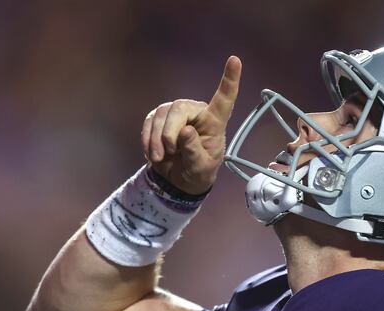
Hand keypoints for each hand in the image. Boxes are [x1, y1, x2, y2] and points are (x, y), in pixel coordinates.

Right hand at [141, 56, 241, 194]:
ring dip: (157, 140)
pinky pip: (148, 121)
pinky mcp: (159, 116)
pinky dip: (147, 139)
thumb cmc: (198, 171)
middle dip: (169, 133)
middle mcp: (197, 112)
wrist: (178, 178)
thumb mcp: (201, 168)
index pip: (224, 100)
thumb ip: (194, 151)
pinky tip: (153, 153)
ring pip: (161, 114)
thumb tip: (186, 131)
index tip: (235, 60)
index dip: (229, 80)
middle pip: (179, 109)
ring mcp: (176, 112)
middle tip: (171, 153)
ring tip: (163, 157)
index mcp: (215, 122)